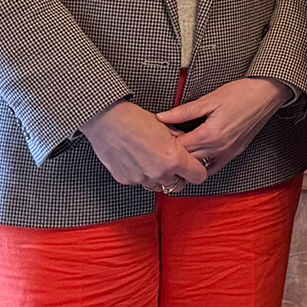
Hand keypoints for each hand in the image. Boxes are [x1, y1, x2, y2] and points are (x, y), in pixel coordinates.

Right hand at [84, 100, 207, 192]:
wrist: (107, 120)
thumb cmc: (135, 120)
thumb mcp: (167, 127)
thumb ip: (181, 142)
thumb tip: (188, 148)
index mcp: (173, 159)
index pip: (198, 176)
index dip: (197, 171)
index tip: (194, 167)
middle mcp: (159, 172)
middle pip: (178, 185)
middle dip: (178, 176)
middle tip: (173, 165)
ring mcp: (141, 178)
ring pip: (158, 186)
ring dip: (159, 177)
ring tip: (152, 160)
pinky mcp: (126, 180)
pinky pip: (140, 182)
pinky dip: (141, 175)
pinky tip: (137, 160)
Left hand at [158, 77, 291, 177]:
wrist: (267, 94)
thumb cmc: (242, 93)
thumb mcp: (210, 99)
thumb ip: (184, 112)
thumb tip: (162, 117)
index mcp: (210, 135)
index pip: (179, 148)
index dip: (166, 143)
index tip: (158, 136)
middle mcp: (219, 148)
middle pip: (187, 160)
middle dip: (174, 153)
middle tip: (164, 144)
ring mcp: (228, 153)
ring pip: (199, 167)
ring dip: (188, 160)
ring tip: (179, 150)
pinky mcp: (235, 152)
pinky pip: (214, 167)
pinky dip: (203, 165)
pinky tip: (196, 157)